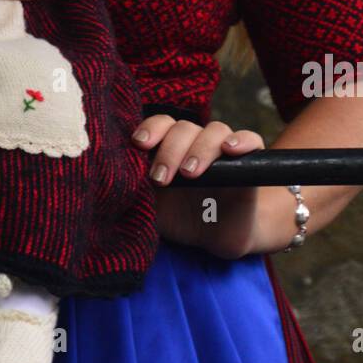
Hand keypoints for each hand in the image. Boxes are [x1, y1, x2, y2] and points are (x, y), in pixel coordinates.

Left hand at [132, 116, 265, 258]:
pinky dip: (243, 140)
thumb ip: (133, 193)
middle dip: (170, 150)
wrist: (217, 237)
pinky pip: (252, 140)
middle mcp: (196, 143)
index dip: (151, 129)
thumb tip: (110, 185)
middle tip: (161, 178)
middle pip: (185, 128)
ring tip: (190, 173)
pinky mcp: (250, 163)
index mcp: (170, 147)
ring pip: (215, 130)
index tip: (139, 145)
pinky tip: (231, 150)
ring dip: (201, 148)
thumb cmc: (178, 218)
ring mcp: (224, 152)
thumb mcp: (151, 207)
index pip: (162, 124)